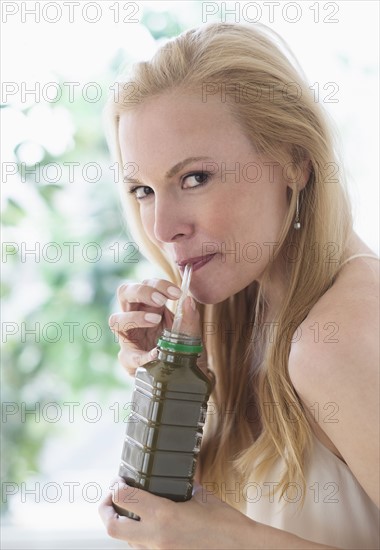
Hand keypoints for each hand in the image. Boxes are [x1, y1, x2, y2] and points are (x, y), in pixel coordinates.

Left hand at [99, 477, 252, 548]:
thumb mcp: (201, 495)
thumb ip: (181, 485)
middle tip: (110, 497)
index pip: (124, 498)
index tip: (119, 480)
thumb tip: (174, 474)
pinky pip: (142, 549)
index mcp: (164, 515)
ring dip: (123, 523)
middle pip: (112, 527)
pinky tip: (148, 525)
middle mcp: (156, 537)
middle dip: (105, 510)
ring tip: (130, 509)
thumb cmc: (225, 522)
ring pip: (125, 540)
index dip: (116, 486)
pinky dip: (139, 536)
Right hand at [108, 277, 208, 376]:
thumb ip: (190, 318)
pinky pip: (128, 355)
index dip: (159, 284)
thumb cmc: (181, 347)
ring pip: (115, 320)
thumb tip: (188, 300)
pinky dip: (142, 355)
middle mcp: (135, 316)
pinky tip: (156, 353)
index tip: (177, 293)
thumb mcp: (190, 332)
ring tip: (155, 321)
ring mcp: (128, 337)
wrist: (181, 375)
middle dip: (142, 292)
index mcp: (150, 305)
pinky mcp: (128, 359)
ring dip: (134, 317)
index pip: (147, 284)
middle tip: (161, 301)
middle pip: (124, 293)